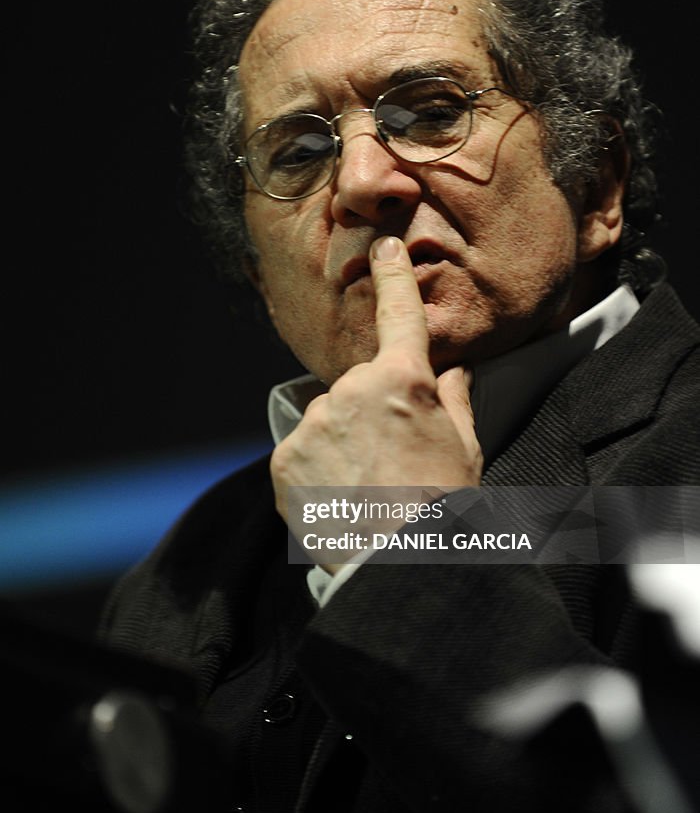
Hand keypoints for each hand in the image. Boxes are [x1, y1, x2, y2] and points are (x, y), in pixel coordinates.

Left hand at [271, 235, 482, 567]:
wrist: (402, 567)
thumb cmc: (444, 506)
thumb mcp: (465, 447)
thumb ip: (453, 397)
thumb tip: (451, 369)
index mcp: (401, 380)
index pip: (399, 315)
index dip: (392, 276)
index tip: (381, 245)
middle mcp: (350, 390)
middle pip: (358, 386)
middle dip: (371, 411)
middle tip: (393, 460)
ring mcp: (313, 423)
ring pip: (328, 418)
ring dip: (342, 441)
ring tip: (366, 486)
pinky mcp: (285, 457)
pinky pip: (303, 450)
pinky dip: (317, 468)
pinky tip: (340, 496)